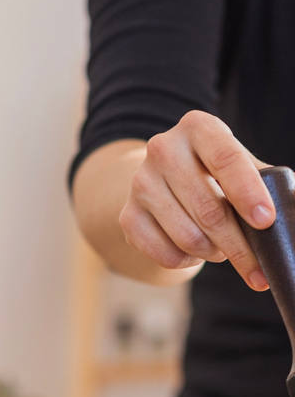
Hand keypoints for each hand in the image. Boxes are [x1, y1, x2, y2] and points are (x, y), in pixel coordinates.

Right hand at [119, 111, 275, 289]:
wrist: (160, 182)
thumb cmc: (213, 175)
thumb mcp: (241, 167)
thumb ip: (268, 183)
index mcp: (198, 127)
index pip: (226, 159)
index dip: (248, 193)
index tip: (265, 221)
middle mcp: (163, 149)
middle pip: (208, 209)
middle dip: (239, 246)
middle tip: (257, 269)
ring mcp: (140, 183)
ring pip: (189, 237)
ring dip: (214, 253)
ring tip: (223, 249)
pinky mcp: (128, 216)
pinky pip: (166, 254)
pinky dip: (188, 261)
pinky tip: (194, 250)